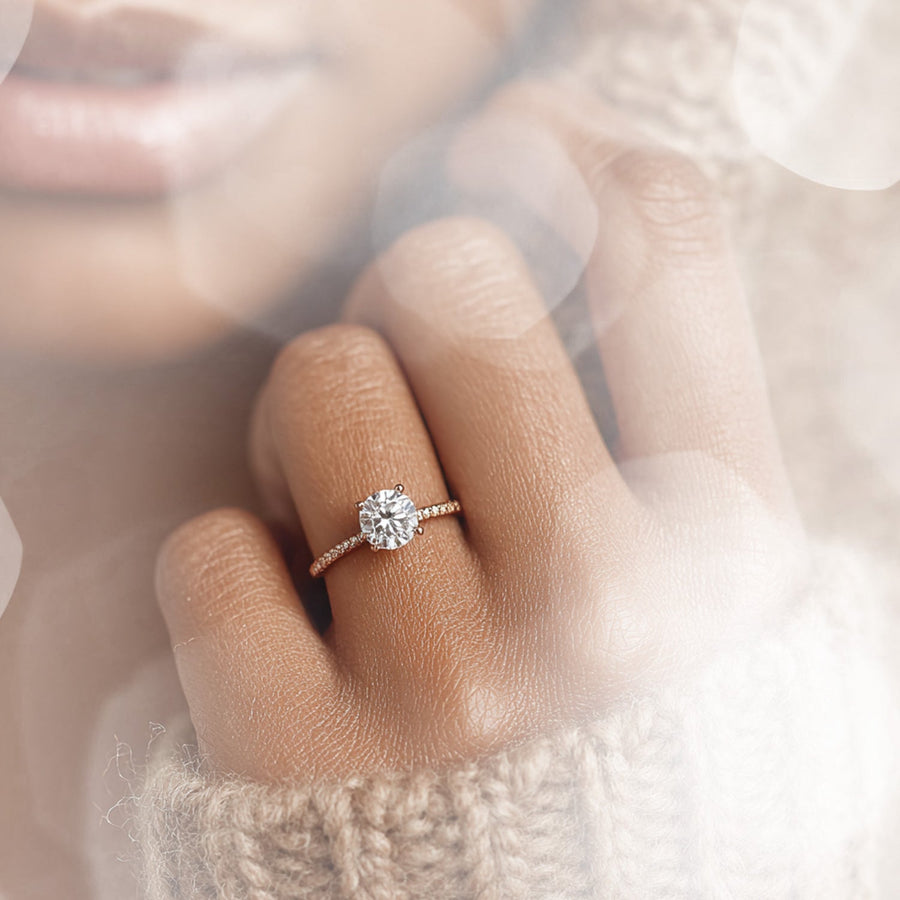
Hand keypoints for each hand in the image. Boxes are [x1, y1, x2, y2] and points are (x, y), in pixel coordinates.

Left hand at [155, 82, 800, 782]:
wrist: (532, 897)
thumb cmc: (599, 710)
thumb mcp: (687, 566)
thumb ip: (655, 398)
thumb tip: (566, 162)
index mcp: (727, 546)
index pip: (667, 240)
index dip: (571, 163)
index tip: (517, 158)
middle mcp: (607, 611)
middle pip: (451, 276)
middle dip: (412, 297)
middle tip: (416, 372)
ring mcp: (449, 685)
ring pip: (318, 381)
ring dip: (310, 426)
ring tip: (354, 516)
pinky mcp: (296, 753)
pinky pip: (208, 549)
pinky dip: (231, 565)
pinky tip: (292, 626)